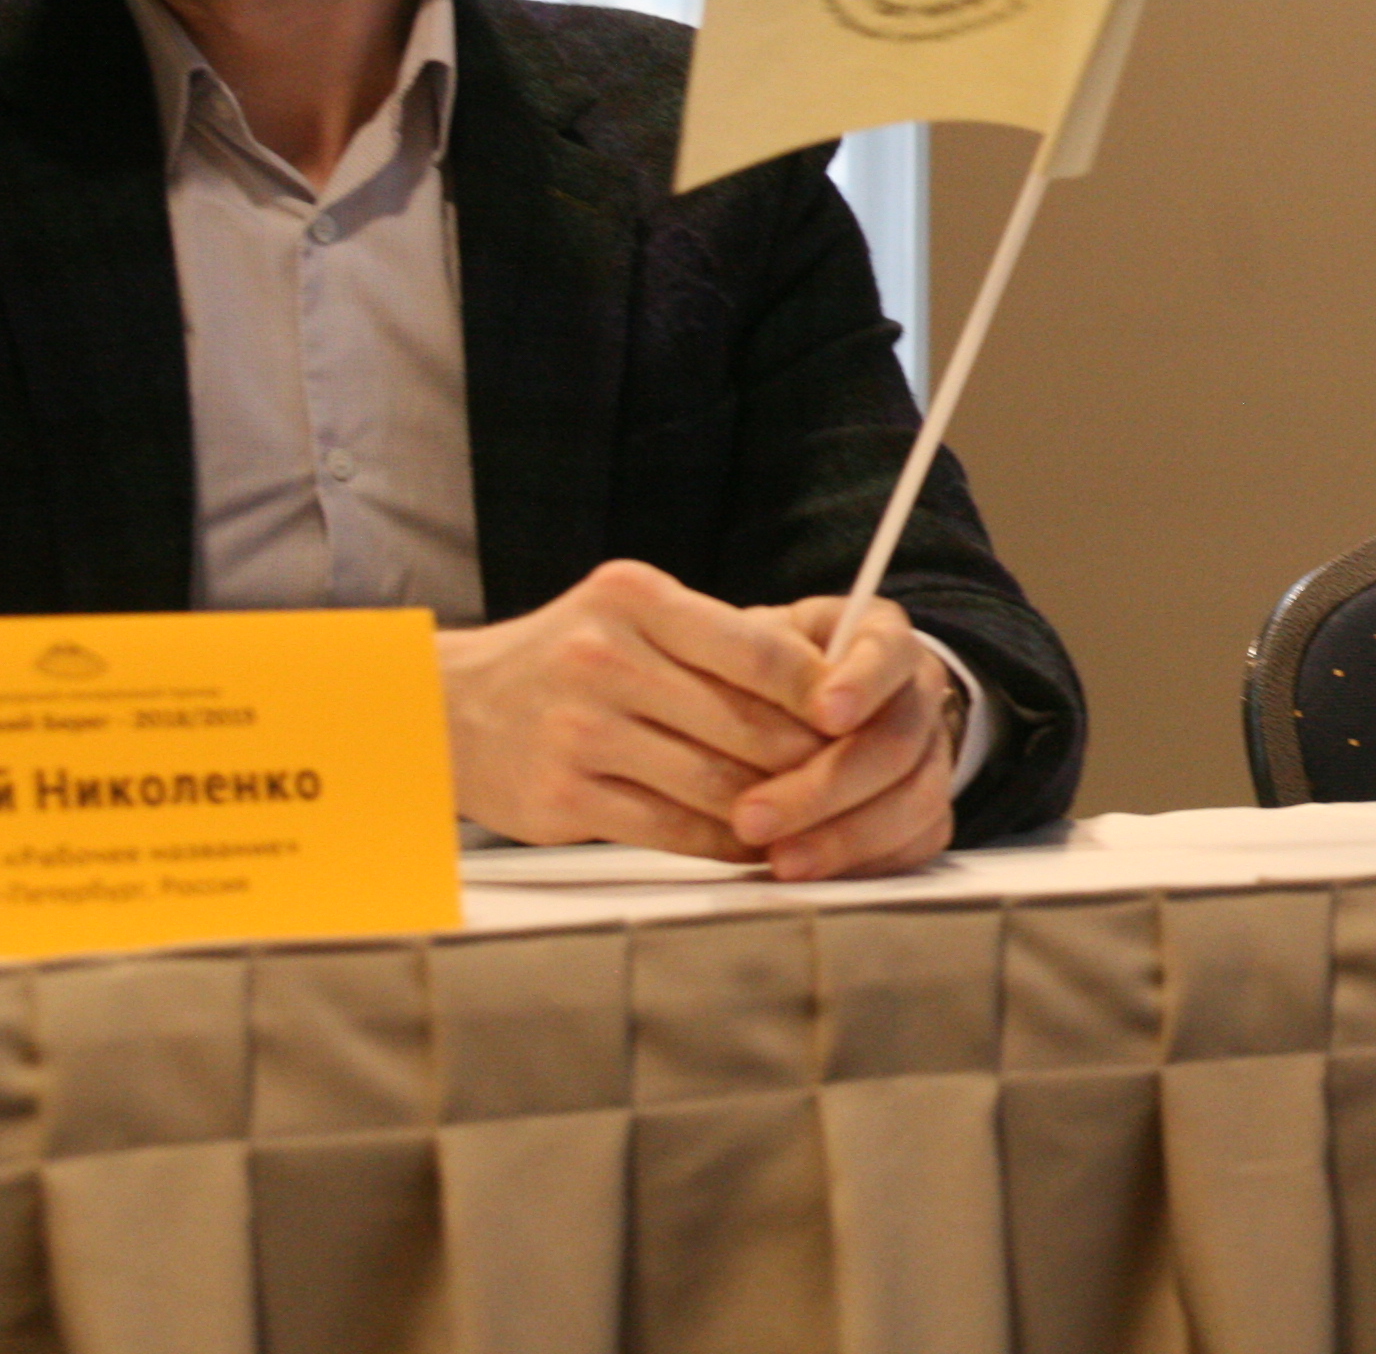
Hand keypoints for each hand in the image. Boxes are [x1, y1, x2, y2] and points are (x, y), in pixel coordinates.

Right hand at [435, 560, 834, 858]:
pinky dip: (726, 842)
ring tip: (813, 814)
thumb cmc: (570, 659)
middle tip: (853, 776)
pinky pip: (672, 829)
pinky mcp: (562, 799)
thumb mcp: (636, 617)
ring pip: (717, 784)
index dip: (825, 693)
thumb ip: (721, 641)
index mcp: (636, 601)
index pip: (761, 653)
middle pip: (747, 725)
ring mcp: (579, 732)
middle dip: (810, 759)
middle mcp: (604, 660)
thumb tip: (833, 688)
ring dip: (775, 807)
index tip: (860, 717)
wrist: (447, 709)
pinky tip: (755, 844)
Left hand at [730, 598, 963, 879]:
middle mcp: (919, 695)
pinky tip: (812, 877)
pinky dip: (865, 864)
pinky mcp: (929, 813)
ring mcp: (934, 756)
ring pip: (917, 801)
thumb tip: (724, 705)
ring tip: (779, 862)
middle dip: (826, 786)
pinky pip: (917, 846)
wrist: (817, 703)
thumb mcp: (756, 644)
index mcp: (880, 638)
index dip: (861, 682)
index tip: (824, 711)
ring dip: (845, 837)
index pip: (884, 651)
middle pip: (897, 742)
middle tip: (752, 818)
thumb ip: (750, 665)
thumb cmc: (775, 671)